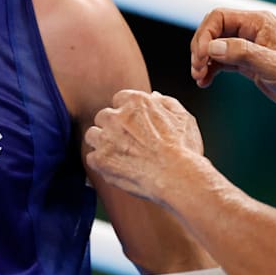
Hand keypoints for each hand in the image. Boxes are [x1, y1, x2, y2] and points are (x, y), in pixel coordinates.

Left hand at [84, 89, 202, 204]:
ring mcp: (106, 138)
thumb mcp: (184, 118)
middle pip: (103, 117)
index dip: (126, 113)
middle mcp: (116, 116)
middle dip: (112, 128)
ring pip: (92, 135)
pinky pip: (92, 158)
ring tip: (119, 156)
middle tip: (127, 142)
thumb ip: (167, 103)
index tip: (133, 125)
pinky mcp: (100, 159)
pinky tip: (117, 168)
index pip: (119, 100)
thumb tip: (155, 96)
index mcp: (135, 102)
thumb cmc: (184, 150)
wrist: (178, 177)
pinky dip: (102, 164)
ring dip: (102, 143)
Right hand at [189, 8, 275, 117]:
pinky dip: (210, 69)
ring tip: (199, 77)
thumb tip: (213, 47)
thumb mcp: (272, 66)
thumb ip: (242, 54)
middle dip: (201, 49)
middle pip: (213, 30)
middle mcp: (251, 30)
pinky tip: (205, 81)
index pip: (218, 18)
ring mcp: (249, 46)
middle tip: (197, 69)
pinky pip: (221, 60)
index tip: (202, 57)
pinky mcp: (248, 62)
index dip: (205, 35)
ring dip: (203, 60)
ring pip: (214, 46)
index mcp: (258, 22)